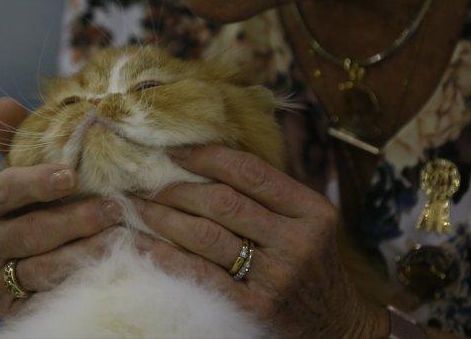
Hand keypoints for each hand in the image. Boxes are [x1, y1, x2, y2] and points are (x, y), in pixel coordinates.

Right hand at [0, 97, 122, 315]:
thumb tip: (3, 103)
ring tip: (120, 237)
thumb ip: (20, 140)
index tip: (70, 176)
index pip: (1, 189)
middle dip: (73, 220)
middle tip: (113, 209)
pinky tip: (111, 266)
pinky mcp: (15, 306)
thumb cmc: (39, 202)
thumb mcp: (31, 170)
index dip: (34, 182)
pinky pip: (49, 295)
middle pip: (27, 232)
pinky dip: (81, 279)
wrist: (41, 259)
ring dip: (84, 251)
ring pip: (40, 268)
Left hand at [132, 145, 389, 337]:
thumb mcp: (305, 224)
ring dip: (161, 217)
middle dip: (175, 187)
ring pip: (204, 235)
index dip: (205, 156)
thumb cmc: (309, 266)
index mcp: (312, 211)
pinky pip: (197, 273)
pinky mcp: (253, 309)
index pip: (249, 172)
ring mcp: (276, 279)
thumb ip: (268, 194)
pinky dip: (163, 254)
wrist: (336, 329)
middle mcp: (297, 243)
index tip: (173, 150)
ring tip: (135, 205)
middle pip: (222, 201)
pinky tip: (141, 242)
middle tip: (143, 180)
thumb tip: (204, 155)